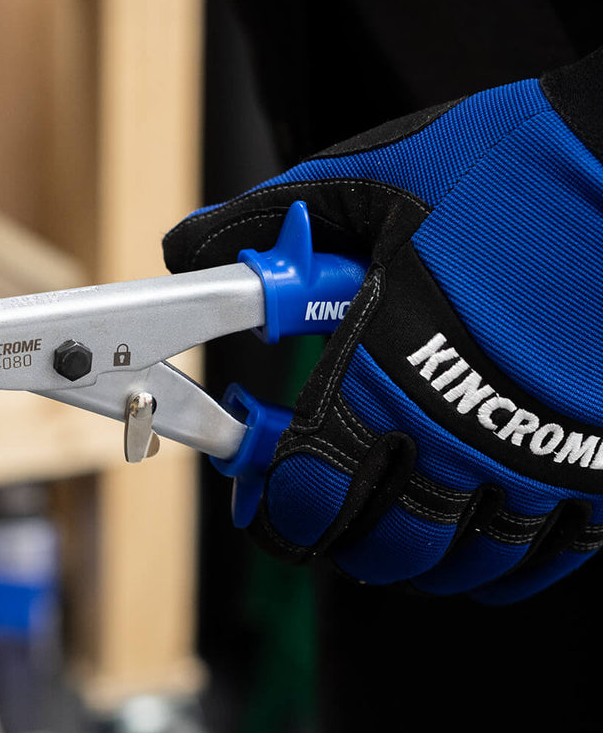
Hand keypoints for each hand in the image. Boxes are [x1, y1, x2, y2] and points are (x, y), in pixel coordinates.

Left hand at [165, 52, 602, 602]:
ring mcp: (540, 460)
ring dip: (414, 555)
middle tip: (320, 510)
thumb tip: (187, 250)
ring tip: (391, 523)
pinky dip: (501, 562)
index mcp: (384, 371)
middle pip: (380, 545)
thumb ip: (264, 226)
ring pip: (462, 563)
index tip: (262, 493)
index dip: (272, 509)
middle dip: (334, 535)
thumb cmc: (501, 169)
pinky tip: (478, 535)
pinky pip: (546, 556)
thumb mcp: (364, 183)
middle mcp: (459, 432)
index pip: (306, 493)